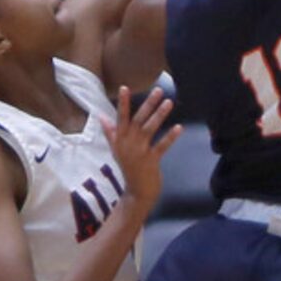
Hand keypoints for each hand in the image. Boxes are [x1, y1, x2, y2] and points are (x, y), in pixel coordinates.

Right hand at [101, 84, 179, 211]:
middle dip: (148, 104)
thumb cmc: (128, 168)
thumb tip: (101, 116)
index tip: (125, 87)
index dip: (123, 103)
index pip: (120, 118)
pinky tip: (179, 128)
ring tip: (169, 102)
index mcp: (119, 140)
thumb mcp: (116, 150)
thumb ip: (110, 132)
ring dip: (159, 115)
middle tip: (159, 90)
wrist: (136, 193)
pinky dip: (170, 137)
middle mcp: (128, 144)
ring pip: (149, 130)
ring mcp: (139, 152)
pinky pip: (161, 147)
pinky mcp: (151, 161)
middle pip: (138, 120)